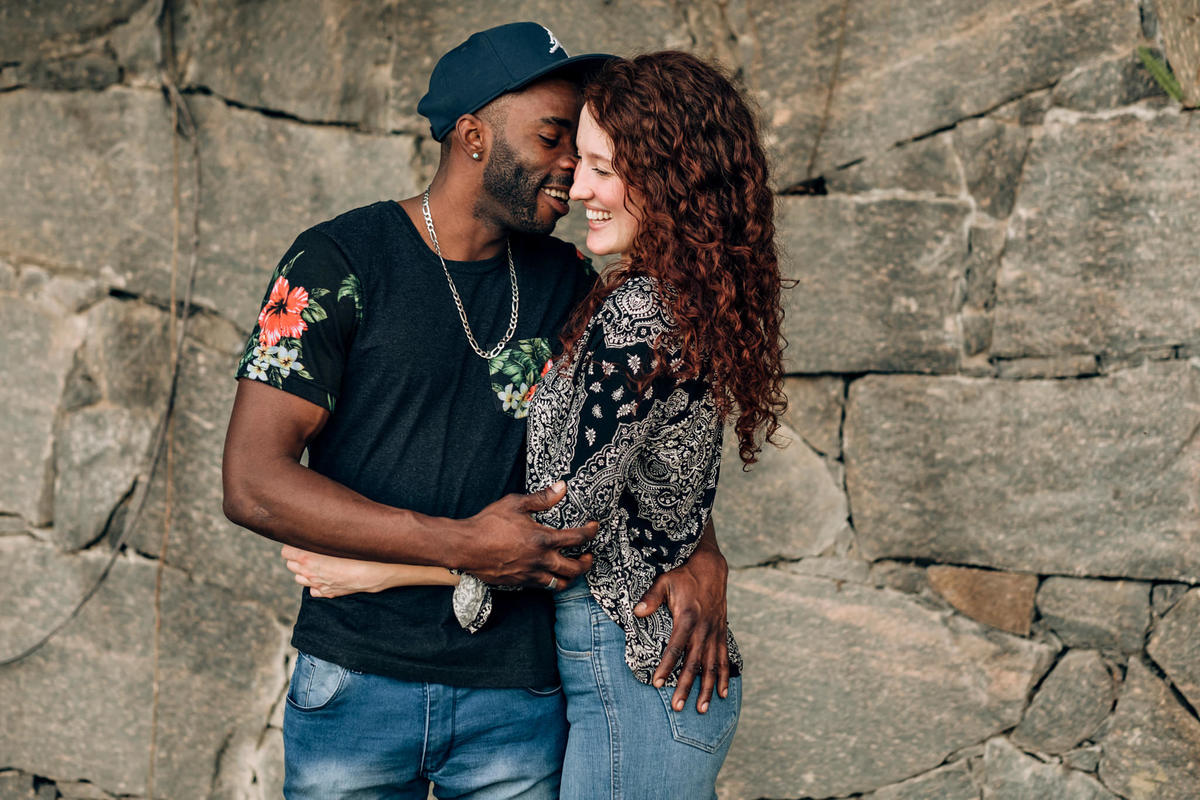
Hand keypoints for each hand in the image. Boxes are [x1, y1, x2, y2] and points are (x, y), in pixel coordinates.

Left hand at [282, 546, 406, 597]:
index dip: (293, 545)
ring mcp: (319, 585)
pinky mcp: (329, 593)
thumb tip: (311, 524)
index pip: (286, 552)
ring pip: (299, 579)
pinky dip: (316, 584)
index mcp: (308, 558)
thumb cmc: (362, 550)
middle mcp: (310, 573)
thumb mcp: (340, 537)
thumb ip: (322, 534)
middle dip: (297, 557)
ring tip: (318, 562)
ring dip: (305, 571)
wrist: (381, 570)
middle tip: (311, 548)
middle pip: (290, 565)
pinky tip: (327, 576)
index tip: (303, 539)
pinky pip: (313, 590)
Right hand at [457, 481, 596, 588]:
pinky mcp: (519, 582)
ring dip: (570, 577)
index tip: (594, 527)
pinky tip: (548, 573)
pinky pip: (541, 587)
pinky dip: (550, 581)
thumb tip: (561, 488)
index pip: (576, 538)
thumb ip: (541, 498)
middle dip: (586, 563)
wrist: (466, 546)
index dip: (590, 532)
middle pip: (574, 569)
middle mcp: (540, 560)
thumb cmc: (488, 523)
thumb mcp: (515, 503)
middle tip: (588, 556)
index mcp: (542, 540)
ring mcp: (530, 574)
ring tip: (572, 569)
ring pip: (559, 584)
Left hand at [635, 535, 729, 713]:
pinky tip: (722, 694)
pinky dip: (724, 676)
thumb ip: (651, 597)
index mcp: (687, 618)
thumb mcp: (665, 581)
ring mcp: (714, 632)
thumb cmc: (683, 575)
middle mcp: (703, 629)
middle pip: (694, 663)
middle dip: (686, 686)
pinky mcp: (721, 633)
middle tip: (678, 706)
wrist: (711, 567)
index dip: (666, 666)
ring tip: (700, 709)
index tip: (657, 683)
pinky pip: (724, 659)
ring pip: (711, 666)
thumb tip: (637, 612)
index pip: (675, 648)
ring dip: (706, 688)